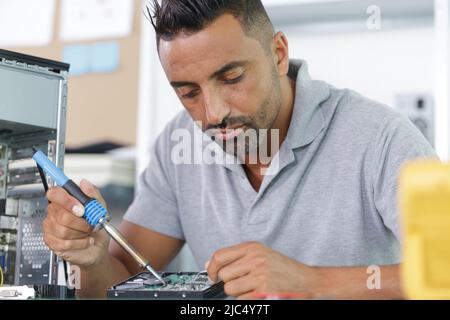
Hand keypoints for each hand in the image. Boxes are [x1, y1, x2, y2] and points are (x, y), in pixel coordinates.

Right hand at [43, 179, 109, 268]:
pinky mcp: (51, 242)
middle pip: (60, 214)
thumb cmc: (97, 227)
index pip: (54, 193)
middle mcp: (54, 212)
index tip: (81, 209)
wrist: (98, 246)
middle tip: (90, 224)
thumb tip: (85, 183)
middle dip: (80, 222)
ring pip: (63, 230)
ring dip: (81, 233)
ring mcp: (51, 227)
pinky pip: (64, 243)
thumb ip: (93, 194)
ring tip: (87, 232)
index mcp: (64, 200)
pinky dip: (80, 243)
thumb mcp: (101, 208)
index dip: (66, 200)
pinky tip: (84, 241)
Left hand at [207, 242, 323, 298]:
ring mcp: (260, 276)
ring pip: (230, 289)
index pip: (220, 256)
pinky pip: (241, 300)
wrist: (307, 280)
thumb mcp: (261, 255)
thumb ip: (237, 257)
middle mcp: (255, 259)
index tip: (212, 275)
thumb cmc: (283, 268)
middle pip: (223, 275)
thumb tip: (210, 264)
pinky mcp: (263, 292)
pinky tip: (258, 294)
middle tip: (241, 283)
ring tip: (251, 289)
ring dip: (237, 293)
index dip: (211, 268)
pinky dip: (247, 300)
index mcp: (252, 248)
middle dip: (228, 282)